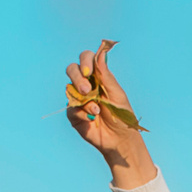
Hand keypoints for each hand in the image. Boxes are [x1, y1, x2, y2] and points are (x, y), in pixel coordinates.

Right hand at [64, 41, 156, 188]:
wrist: (120, 139)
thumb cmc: (122, 115)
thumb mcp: (117, 94)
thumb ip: (106, 75)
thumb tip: (101, 52)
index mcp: (98, 77)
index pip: (86, 59)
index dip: (84, 61)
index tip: (88, 70)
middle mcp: (86, 85)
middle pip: (72, 70)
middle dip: (77, 78)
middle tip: (86, 90)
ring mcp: (78, 99)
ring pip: (69, 89)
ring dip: (84, 100)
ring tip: (97, 110)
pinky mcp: (73, 114)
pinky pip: (71, 108)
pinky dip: (81, 113)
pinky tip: (92, 119)